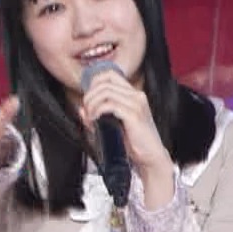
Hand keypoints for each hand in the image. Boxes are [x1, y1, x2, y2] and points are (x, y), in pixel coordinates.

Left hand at [78, 66, 170, 180]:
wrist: (151, 157)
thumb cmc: (135, 143)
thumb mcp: (114, 125)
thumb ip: (97, 115)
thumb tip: (81, 109)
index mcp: (134, 95)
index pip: (110, 75)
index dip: (94, 83)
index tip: (88, 98)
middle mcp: (137, 96)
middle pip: (104, 82)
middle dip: (89, 95)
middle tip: (87, 110)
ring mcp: (137, 104)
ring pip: (105, 92)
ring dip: (92, 104)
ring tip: (90, 117)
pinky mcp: (134, 115)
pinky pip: (108, 105)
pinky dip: (97, 112)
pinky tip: (95, 121)